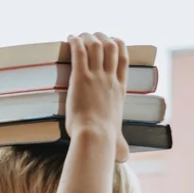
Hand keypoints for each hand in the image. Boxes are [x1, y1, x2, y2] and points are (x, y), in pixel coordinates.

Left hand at [66, 32, 129, 162]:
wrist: (95, 137)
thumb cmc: (104, 141)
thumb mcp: (117, 140)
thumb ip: (120, 145)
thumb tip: (124, 157)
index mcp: (119, 90)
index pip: (123, 59)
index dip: (119, 46)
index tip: (113, 40)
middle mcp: (110, 79)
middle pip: (111, 47)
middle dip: (102, 37)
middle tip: (92, 35)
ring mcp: (96, 76)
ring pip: (96, 45)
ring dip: (87, 36)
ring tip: (79, 35)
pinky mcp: (81, 77)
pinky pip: (79, 52)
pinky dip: (75, 42)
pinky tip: (69, 38)